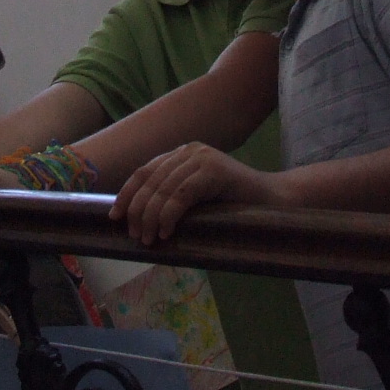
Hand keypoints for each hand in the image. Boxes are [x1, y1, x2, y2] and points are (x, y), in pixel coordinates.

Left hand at [115, 142, 265, 244]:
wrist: (274, 199)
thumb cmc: (235, 205)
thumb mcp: (197, 199)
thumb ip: (173, 198)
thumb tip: (139, 221)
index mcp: (181, 154)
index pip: (144, 171)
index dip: (127, 194)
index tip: (115, 217)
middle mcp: (189, 150)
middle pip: (150, 180)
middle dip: (138, 210)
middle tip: (136, 236)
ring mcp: (202, 157)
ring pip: (164, 189)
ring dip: (152, 217)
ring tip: (149, 239)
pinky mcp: (215, 170)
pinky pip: (182, 194)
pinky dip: (170, 214)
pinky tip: (167, 231)